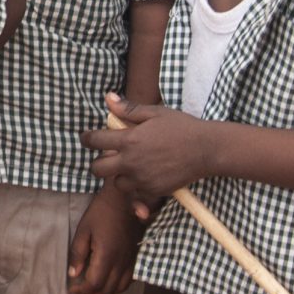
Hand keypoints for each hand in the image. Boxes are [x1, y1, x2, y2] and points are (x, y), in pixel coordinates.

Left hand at [67, 192, 138, 293]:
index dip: (82, 290)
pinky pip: (129, 281)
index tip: (71, 288)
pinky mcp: (135, 257)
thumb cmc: (100, 212)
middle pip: (107, 289)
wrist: (123, 199)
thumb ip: (77, 254)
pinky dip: (118, 288)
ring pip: (119, 288)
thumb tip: (73, 275)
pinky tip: (108, 284)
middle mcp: (121, 261)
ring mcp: (130, 260)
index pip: (94, 283)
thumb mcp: (83, 230)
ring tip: (91, 291)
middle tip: (79, 291)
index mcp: (107, 255)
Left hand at [83, 93, 209, 219]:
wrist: (206, 149)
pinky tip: (143, 179)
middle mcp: (131, 162)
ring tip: (131, 166)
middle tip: (109, 156)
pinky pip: (135, 195)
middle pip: (98, 170)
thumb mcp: (155, 113)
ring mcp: (142, 179)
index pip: (95, 141)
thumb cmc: (181, 127)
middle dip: (99, 163)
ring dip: (119, 176)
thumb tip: (108, 98)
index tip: (87, 139)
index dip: (87, 139)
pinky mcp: (153, 192)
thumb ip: (128, 109)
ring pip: (116, 184)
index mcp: (129, 140)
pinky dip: (135, 188)